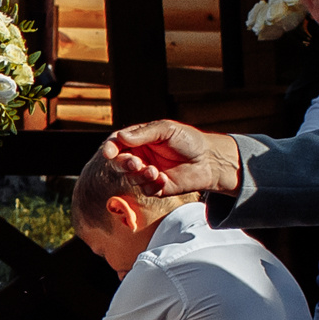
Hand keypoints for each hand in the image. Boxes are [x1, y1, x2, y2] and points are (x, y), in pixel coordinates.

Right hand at [99, 119, 240, 196]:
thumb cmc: (189, 141)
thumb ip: (144, 133)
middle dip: (124, 164)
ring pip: (130, 177)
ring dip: (139, 175)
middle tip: (136, 164)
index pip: (117, 143)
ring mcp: (147, 172)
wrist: (209, 161)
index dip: (111, 148)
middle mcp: (140, 156)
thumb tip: (120, 136)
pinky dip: (152, 185)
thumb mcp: (167, 130)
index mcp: (140, 140)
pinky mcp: (155, 187)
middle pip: (119, 162)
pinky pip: (145, 189)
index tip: (109, 153)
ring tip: (155, 172)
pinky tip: (165, 179)